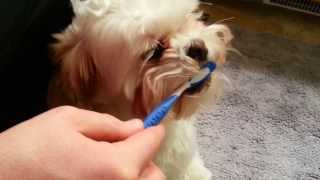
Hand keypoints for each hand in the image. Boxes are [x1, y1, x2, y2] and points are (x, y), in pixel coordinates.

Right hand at [0, 106, 164, 179]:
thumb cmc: (28, 150)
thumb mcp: (68, 121)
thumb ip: (109, 124)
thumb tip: (137, 127)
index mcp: (114, 167)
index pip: (151, 144)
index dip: (151, 131)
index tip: (151, 126)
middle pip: (154, 174)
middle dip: (143, 157)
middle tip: (122, 147)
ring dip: (135, 174)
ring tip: (108, 164)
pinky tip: (99, 177)